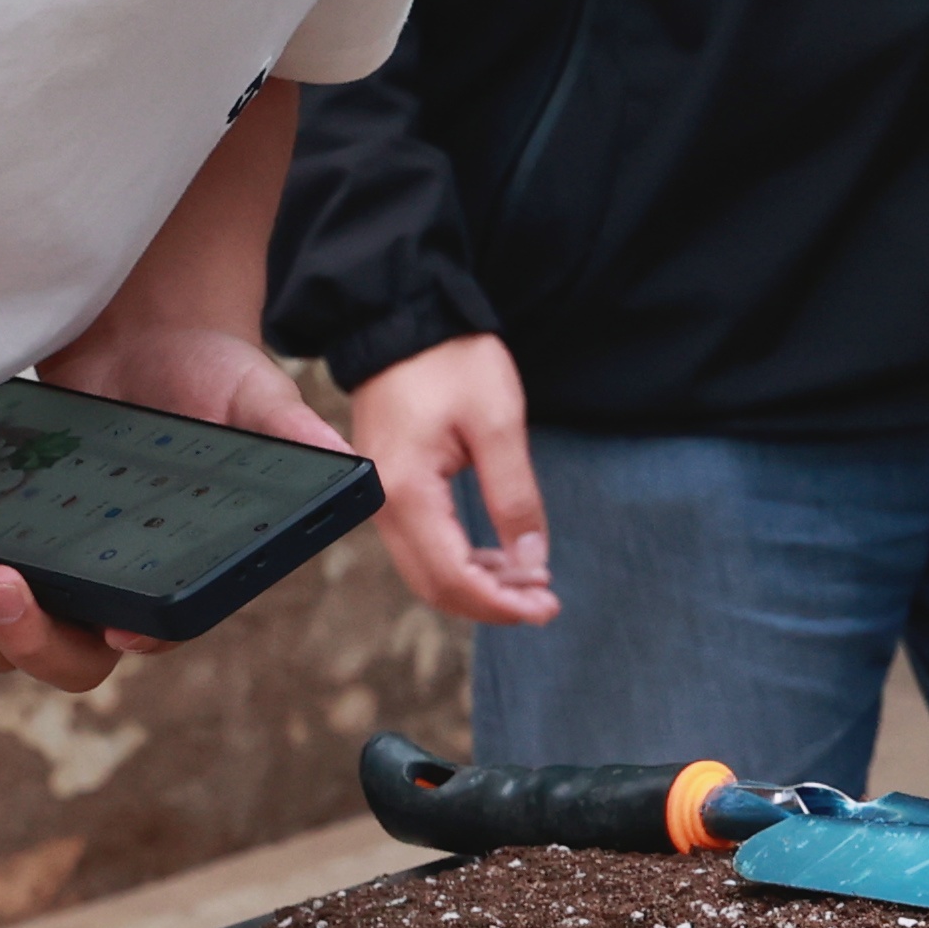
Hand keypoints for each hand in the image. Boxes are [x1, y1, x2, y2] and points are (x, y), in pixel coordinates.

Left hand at [0, 303, 345, 692]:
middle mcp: (104, 593)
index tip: (107, 622)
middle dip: (15, 633)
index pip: (152, 634)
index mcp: (175, 577)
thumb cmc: (204, 373)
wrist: (135, 335)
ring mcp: (41, 575)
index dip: (123, 641)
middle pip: (53, 660)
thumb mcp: (254, 394)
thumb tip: (351, 470)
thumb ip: (288, 433)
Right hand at [341, 336, 555, 626]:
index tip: (545, 606)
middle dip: (491, 603)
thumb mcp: (499, 423)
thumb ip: (515, 496)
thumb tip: (531, 560)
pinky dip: (461, 561)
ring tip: (531, 584)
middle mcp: (384, 506)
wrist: (406, 320)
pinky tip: (500, 559)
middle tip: (545, 604)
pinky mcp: (392, 489)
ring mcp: (383, 499)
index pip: (450, 576)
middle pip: (433, 584)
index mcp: (405, 492)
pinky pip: (423, 544)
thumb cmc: (452, 361)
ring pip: (426, 570)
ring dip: (478, 585)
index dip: (499, 602)